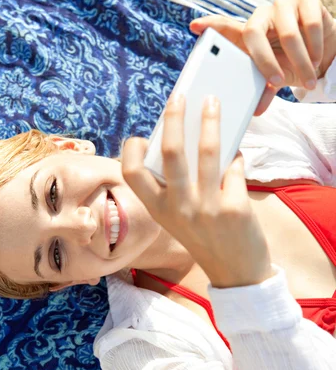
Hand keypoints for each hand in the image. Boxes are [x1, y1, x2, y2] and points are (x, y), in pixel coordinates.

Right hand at [122, 93, 274, 288]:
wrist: (237, 273)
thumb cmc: (205, 239)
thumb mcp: (178, 219)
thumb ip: (176, 187)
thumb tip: (187, 139)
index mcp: (158, 210)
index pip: (132, 173)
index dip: (131, 150)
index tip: (141, 136)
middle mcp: (178, 208)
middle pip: (171, 151)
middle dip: (175, 117)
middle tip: (180, 96)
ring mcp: (207, 208)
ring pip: (208, 151)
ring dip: (211, 120)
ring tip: (213, 102)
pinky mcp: (235, 208)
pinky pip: (235, 167)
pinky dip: (236, 157)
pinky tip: (236, 156)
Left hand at [190, 0, 335, 115]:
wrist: (322, 55)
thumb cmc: (290, 65)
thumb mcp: (274, 78)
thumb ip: (263, 89)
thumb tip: (256, 110)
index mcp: (248, 35)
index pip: (225, 27)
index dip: (210, 25)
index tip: (193, 26)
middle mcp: (261, 16)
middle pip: (252, 32)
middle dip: (265, 61)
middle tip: (276, 81)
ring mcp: (282, 6)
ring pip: (288, 34)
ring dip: (300, 61)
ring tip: (308, 79)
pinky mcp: (306, 1)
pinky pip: (310, 25)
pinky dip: (315, 48)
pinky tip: (317, 58)